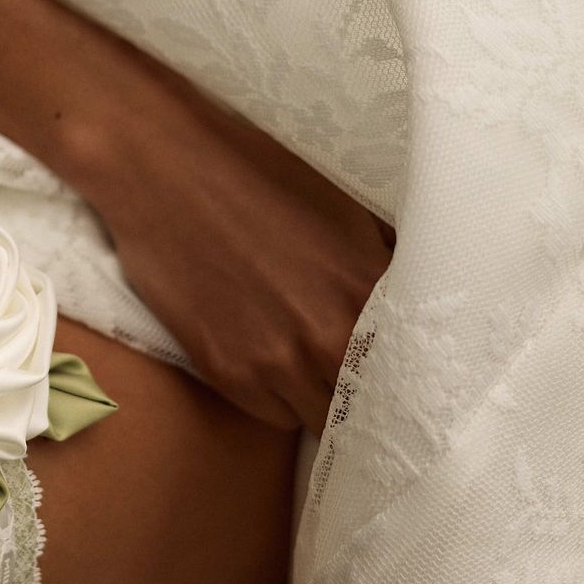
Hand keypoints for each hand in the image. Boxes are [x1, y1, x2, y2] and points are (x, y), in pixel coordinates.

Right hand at [60, 49, 394, 438]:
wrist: (162, 166)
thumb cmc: (255, 172)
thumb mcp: (343, 208)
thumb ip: (384, 263)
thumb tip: (420, 293)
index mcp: (368, 290)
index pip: (414, 370)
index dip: (412, 378)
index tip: (409, 377)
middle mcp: (328, 336)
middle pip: (370, 406)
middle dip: (370, 396)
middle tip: (362, 379)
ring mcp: (274, 361)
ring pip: (321, 417)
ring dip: (323, 400)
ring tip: (312, 369)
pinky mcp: (225, 371)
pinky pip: (274, 415)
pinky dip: (279, 398)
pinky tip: (270, 360)